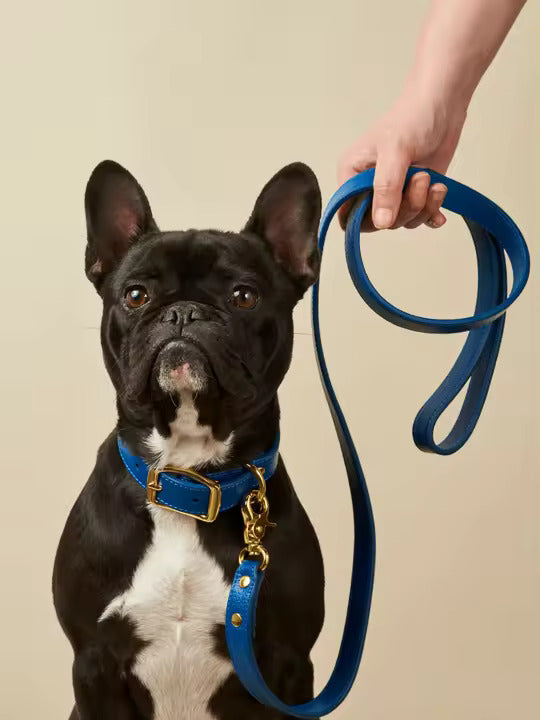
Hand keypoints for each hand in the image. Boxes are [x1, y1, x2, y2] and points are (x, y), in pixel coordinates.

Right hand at [337, 94, 466, 230]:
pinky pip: (419, 218)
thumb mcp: (395, 151)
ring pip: (402, 221)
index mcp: (352, 175)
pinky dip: (431, 214)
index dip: (366, 220)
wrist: (442, 105)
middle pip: (379, 222)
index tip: (389, 211)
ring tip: (432, 180)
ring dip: (422, 206)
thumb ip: (386, 188)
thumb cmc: (411, 119)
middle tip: (421, 179)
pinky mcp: (414, 194)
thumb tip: (382, 223)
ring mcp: (393, 193)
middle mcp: (368, 188)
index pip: (348, 215)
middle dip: (405, 208)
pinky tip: (439, 209)